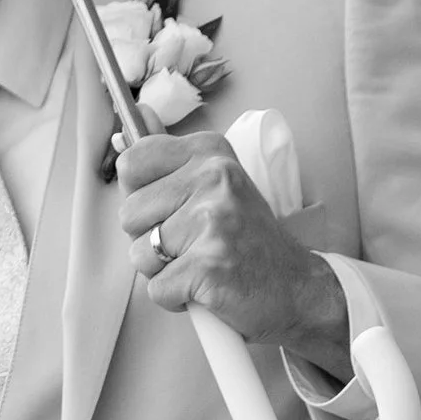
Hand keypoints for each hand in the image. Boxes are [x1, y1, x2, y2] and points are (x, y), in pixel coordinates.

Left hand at [115, 129, 350, 370]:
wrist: (293, 285)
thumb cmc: (245, 238)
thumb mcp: (213, 184)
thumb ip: (168, 157)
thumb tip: (131, 121)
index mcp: (209, 151)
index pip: (131, 163)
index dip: (141, 196)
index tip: (172, 207)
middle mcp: (213, 178)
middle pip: (127, 214)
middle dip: (149, 238)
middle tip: (193, 242)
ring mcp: (212, 220)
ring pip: (138, 254)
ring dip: (162, 270)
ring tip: (200, 262)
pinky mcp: (208, 265)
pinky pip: (156, 288)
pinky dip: (175, 298)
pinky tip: (206, 285)